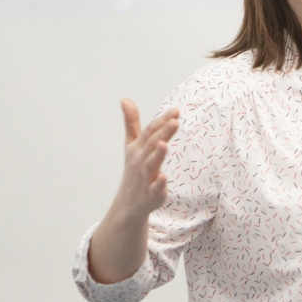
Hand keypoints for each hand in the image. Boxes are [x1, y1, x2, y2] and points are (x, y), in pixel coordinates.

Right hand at [113, 99, 179, 220]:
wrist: (128, 202)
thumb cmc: (134, 169)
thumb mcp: (131, 145)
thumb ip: (131, 123)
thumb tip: (125, 99)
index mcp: (137, 148)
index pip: (150, 131)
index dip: (162, 121)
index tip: (176, 111)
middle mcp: (140, 161)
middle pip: (152, 144)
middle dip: (163, 132)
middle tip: (174, 120)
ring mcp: (146, 177)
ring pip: (151, 164)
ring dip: (158, 154)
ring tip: (164, 143)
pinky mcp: (152, 193)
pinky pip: (155, 188)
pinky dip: (159, 183)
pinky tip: (164, 177)